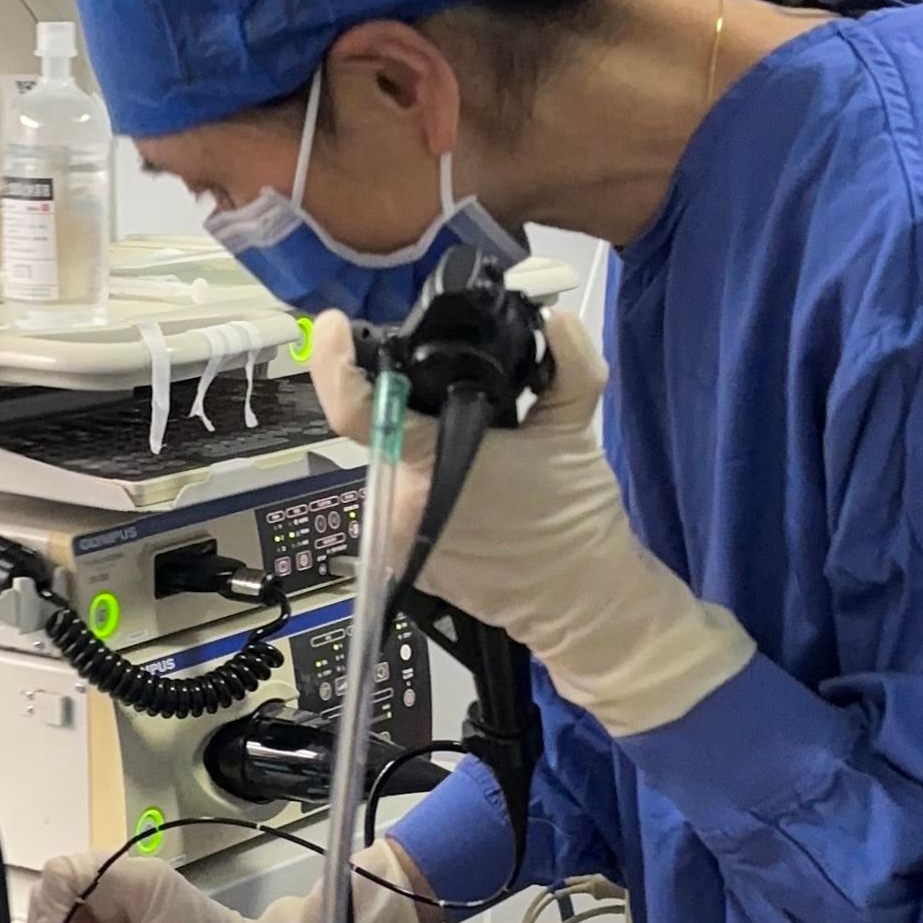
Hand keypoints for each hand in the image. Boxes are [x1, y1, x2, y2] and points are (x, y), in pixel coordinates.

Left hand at [307, 309, 753, 736]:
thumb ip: (570, 366)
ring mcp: (397, 540)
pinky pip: (404, 507)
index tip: (338, 327)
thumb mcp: (577, 431)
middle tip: (460, 393)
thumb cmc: (576, 518)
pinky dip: (430, 488)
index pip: (355, 409)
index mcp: (428, 463)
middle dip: (415, 409)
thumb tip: (559, 319)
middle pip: (386, 432)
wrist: (586, 604)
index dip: (336, 362)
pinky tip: (473, 488)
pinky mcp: (405, 565)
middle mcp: (398, 503)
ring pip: (397, 468)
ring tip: (477, 443)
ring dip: (424, 450)